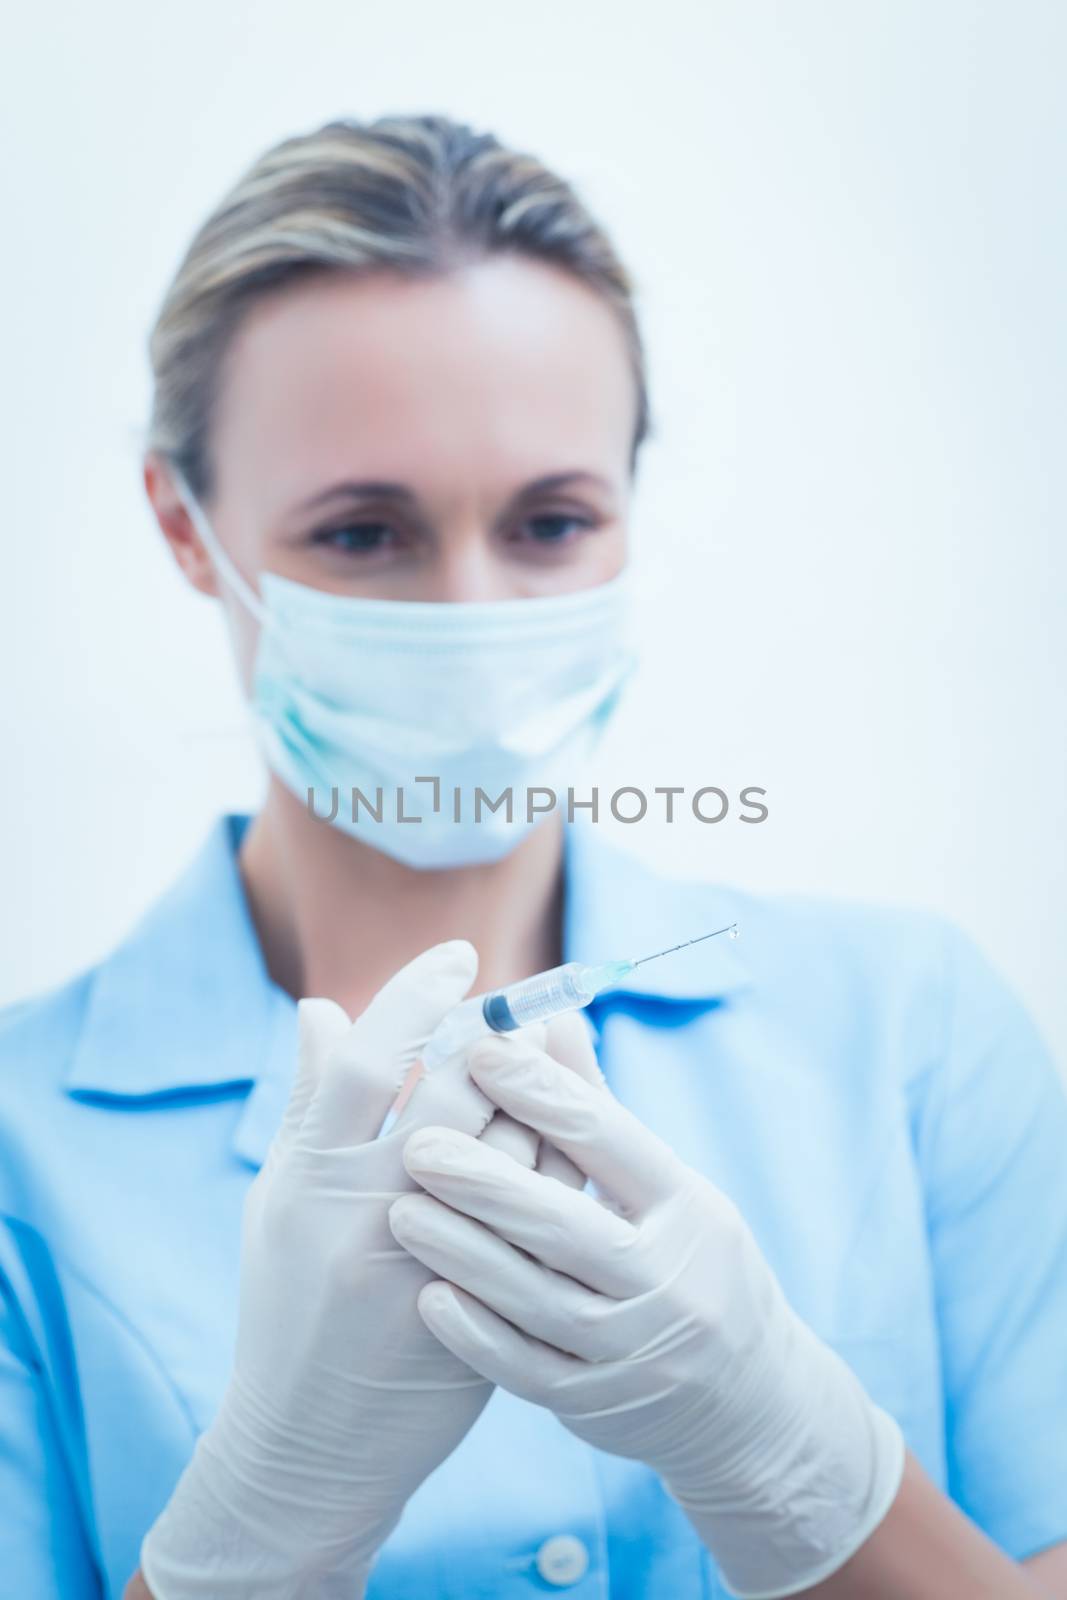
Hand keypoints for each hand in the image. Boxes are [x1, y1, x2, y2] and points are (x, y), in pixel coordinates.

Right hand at [140, 942, 585, 1598]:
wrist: (315, 1446)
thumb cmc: (288, 1304)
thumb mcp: (280, 1200)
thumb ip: (309, 1103)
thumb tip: (322, 1007)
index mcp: (312, 1178)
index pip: (372, 1060)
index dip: (419, 997)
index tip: (459, 957)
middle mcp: (373, 1216)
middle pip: (458, 1094)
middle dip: (499, 1039)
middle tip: (522, 1008)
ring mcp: (436, 1266)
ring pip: (514, 1150)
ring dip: (535, 1095)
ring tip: (546, 1063)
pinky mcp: (488, 1307)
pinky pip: (542, 1216)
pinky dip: (554, 1163)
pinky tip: (557, 1137)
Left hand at [389, 1028, 905, 1599]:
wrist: (747, 1401)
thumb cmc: (687, 1259)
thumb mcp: (665, 1184)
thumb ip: (598, 1107)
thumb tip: (551, 1016)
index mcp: (686, 1206)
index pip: (609, 1140)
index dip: (542, 1095)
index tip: (479, 1051)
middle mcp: (668, 1278)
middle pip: (568, 1225)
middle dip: (488, 1183)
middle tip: (417, 1145)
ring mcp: (635, 1349)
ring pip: (539, 1299)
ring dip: (466, 1254)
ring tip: (401, 1211)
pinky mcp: (599, 1404)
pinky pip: (529, 1371)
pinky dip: (478, 1336)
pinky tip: (429, 1298)